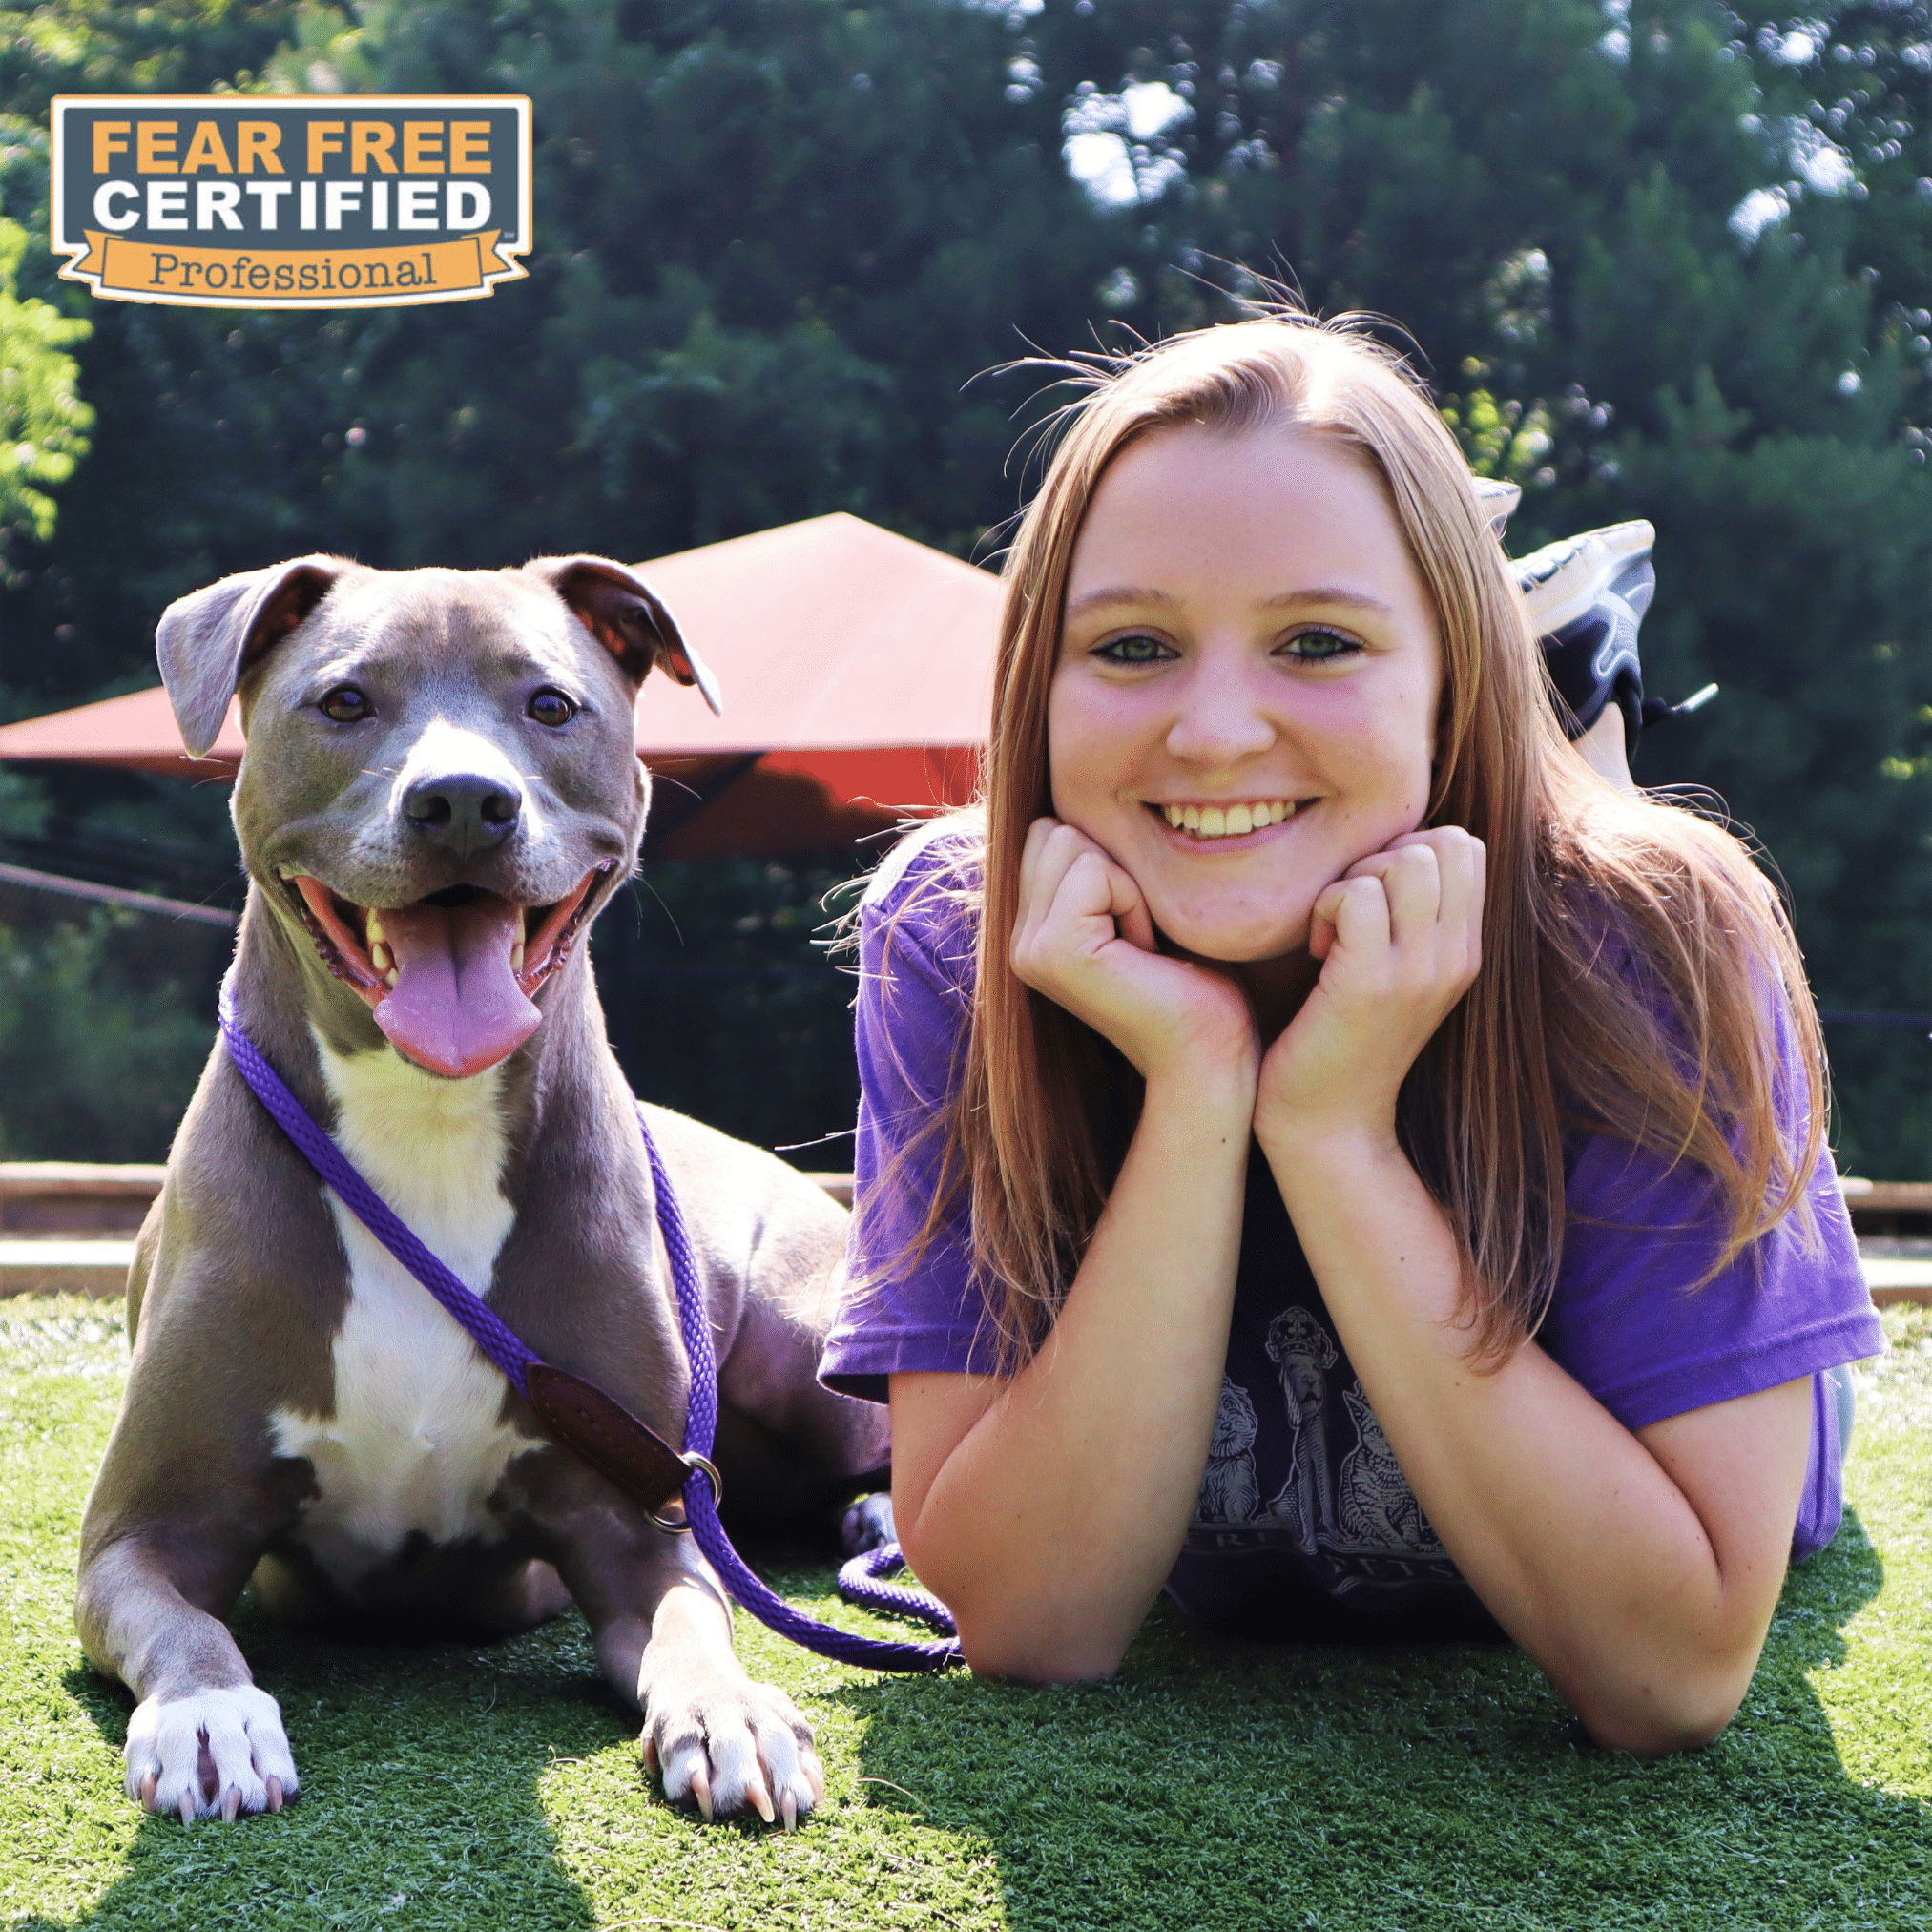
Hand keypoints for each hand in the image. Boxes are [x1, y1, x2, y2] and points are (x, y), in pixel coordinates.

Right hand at [1010, 818, 1256, 1085]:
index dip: (1110, 863)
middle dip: (1114, 867)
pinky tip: (1144, 952)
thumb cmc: (1194, 981)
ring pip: (1072, 842)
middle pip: (1056, 829)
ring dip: (1127, 884)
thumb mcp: (1138, 907)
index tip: (1138, 925)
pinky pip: (1094, 871)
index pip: (1052, 830)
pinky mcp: (1053, 952)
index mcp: (1030, 927)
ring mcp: (1027, 948)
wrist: (1208, 1054)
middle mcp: (1016, 939)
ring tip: (1143, 944)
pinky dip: (1133, 900)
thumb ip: (1099, 867)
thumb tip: (1085, 797)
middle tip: (1142, 936)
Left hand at [1253, 828, 1484, 1150]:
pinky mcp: (1371, 985)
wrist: (1329, 1126)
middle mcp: (1455, 958)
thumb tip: (1390, 847)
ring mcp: (1418, 972)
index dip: (1409, 848)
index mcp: (1465, 950)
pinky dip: (1324, 907)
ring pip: (1405, 861)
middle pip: (1444, 843)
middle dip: (1382, 856)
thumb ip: (1406, 915)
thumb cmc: (1342, 1038)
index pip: (1466, 846)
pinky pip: (1357, 896)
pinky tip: (1314, 951)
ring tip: (1331, 932)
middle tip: (1348, 912)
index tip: (1372, 900)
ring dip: (1352, 880)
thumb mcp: (1393, 971)